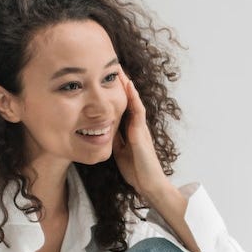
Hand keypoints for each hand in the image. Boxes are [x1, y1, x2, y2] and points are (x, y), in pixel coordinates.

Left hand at [113, 73, 172, 198]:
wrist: (149, 184)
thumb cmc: (136, 170)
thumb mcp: (119, 151)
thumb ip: (114, 138)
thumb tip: (101, 129)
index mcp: (131, 130)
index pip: (122, 107)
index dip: (115, 93)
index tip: (106, 79)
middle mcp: (137, 126)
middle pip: (129, 100)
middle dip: (122, 84)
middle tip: (113, 66)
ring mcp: (141, 128)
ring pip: (134, 102)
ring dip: (128, 86)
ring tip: (121, 70)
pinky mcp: (141, 134)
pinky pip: (138, 112)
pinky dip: (133, 98)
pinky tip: (129, 86)